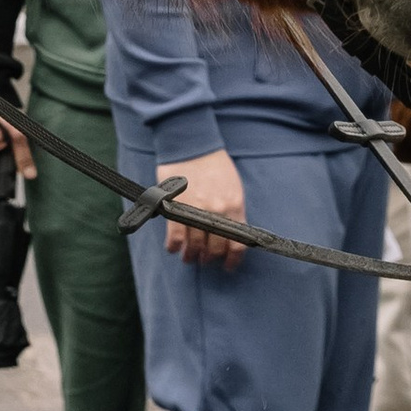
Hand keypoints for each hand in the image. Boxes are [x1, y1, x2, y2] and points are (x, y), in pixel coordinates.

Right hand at [164, 146, 247, 269]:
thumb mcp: (232, 187)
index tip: (228, 266)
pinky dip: (174, 246)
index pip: (237, 244)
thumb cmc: (213, 163)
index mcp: (234, 206)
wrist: (192, 143)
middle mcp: (217, 212)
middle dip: (210, 259)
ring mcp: (196, 210)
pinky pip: (175, 236)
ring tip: (188, 257)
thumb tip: (232, 233)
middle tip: (205, 260)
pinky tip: (173, 249)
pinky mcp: (176, 207)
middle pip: (215, 248)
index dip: (232, 260)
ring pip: (195, 245)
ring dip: (191, 255)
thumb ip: (233, 210)